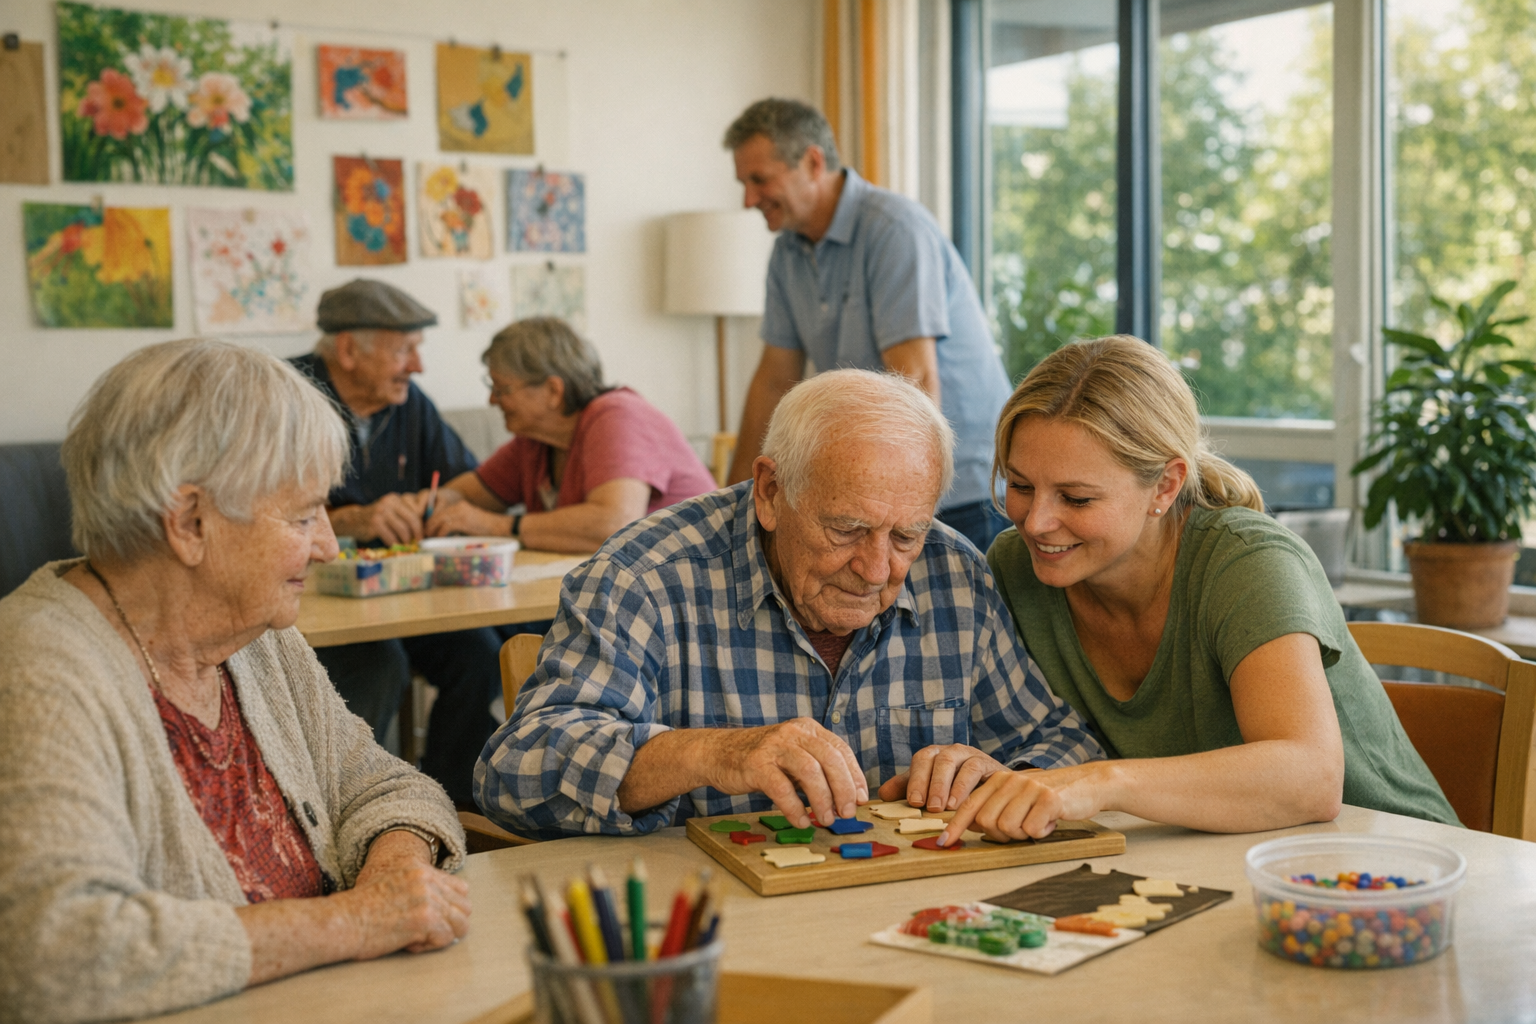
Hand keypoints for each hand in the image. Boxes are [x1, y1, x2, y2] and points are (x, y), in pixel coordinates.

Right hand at [332, 493, 423, 545]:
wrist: (354, 521)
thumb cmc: (378, 519)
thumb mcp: (392, 512)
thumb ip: (406, 515)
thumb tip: (425, 529)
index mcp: (396, 498)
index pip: (416, 510)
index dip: (422, 523)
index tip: (424, 533)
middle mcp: (389, 502)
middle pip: (412, 519)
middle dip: (417, 533)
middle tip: (419, 542)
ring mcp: (381, 511)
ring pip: (403, 529)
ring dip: (406, 540)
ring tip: (407, 545)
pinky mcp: (375, 523)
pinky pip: (391, 536)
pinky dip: (395, 543)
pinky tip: (395, 546)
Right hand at [342, 832, 469, 957]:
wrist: (341, 920)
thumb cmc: (359, 909)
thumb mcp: (391, 884)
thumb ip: (416, 888)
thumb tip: (440, 907)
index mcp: (420, 869)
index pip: (460, 887)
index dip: (451, 907)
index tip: (436, 919)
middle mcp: (427, 880)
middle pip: (465, 906)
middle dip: (451, 923)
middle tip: (428, 932)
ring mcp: (427, 899)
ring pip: (461, 923)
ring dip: (442, 936)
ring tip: (419, 939)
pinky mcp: (424, 920)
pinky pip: (445, 939)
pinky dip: (429, 947)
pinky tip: (409, 944)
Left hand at [425, 500, 508, 537]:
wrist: (501, 528)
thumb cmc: (486, 531)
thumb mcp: (467, 525)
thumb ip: (455, 526)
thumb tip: (439, 533)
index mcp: (460, 506)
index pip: (439, 511)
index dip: (431, 522)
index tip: (428, 531)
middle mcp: (458, 506)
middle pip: (435, 515)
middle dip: (428, 526)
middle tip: (425, 536)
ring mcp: (460, 513)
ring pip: (437, 520)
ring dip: (432, 531)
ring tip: (430, 539)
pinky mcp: (463, 521)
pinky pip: (445, 527)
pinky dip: (440, 535)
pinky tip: (440, 540)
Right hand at [709, 718, 866, 827]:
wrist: (718, 753)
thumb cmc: (762, 760)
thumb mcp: (794, 756)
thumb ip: (818, 770)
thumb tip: (848, 797)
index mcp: (807, 728)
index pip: (840, 749)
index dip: (855, 775)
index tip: (862, 798)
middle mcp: (793, 733)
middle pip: (829, 758)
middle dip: (843, 788)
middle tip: (847, 812)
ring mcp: (773, 747)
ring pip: (809, 771)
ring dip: (822, 799)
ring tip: (826, 819)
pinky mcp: (755, 764)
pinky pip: (781, 788)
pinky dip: (794, 808)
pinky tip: (800, 820)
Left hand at [877, 744, 1006, 812]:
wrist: (993, 787)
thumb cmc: (956, 788)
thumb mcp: (931, 788)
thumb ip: (908, 789)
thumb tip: (883, 795)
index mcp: (935, 755)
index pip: (921, 759)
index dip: (916, 779)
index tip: (914, 802)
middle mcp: (952, 751)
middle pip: (939, 759)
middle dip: (933, 783)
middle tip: (929, 807)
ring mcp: (971, 755)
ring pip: (958, 762)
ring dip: (950, 785)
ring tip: (946, 807)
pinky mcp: (988, 764)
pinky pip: (976, 770)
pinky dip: (967, 787)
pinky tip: (962, 804)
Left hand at [937, 762, 1107, 846]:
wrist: (1088, 784)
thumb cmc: (1049, 797)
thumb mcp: (1018, 797)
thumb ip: (996, 808)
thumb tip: (971, 829)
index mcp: (998, 781)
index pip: (970, 807)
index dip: (955, 827)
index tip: (943, 843)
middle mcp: (1010, 781)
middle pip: (987, 823)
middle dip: (1002, 835)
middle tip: (1023, 828)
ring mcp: (1029, 788)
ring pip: (1008, 828)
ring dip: (1024, 833)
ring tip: (1038, 822)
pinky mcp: (1048, 798)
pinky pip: (1032, 829)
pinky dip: (1041, 832)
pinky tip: (1051, 821)